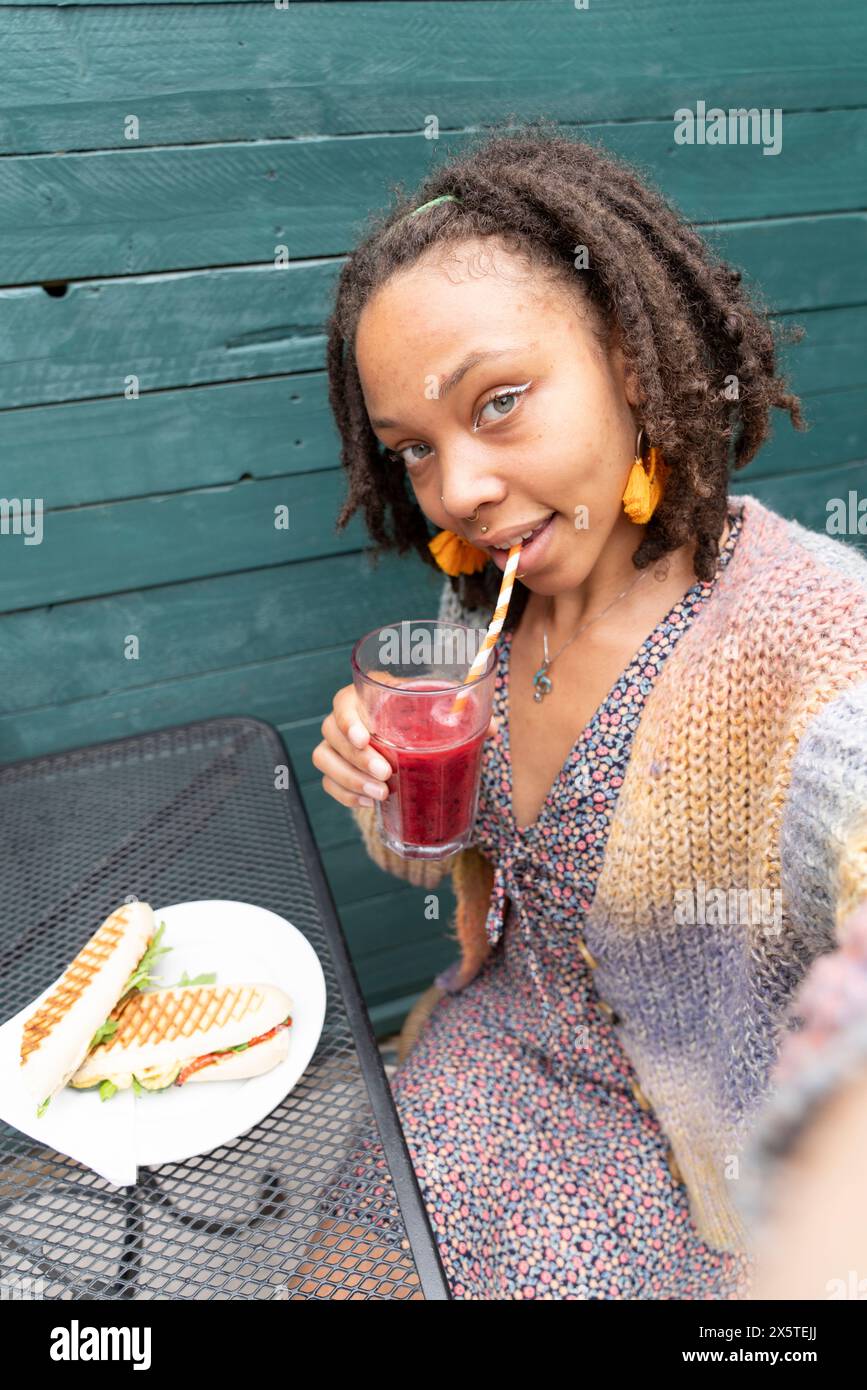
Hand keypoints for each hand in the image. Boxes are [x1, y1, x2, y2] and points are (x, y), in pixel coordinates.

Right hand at [312, 682, 497, 809]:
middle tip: (386, 774)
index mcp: (366, 696)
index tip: (366, 737)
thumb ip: (463, 716)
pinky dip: (346, 796)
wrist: (410, 737)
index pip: (343, 702)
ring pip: (324, 759)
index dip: (349, 720)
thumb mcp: (440, 713)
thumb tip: (490, 728)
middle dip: (357, 758)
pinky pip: (329, 784)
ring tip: (381, 794)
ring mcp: (337, 745)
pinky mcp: (337, 770)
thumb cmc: (423, 718)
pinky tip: (369, 803)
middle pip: (332, 734)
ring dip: (350, 780)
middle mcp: (346, 719)